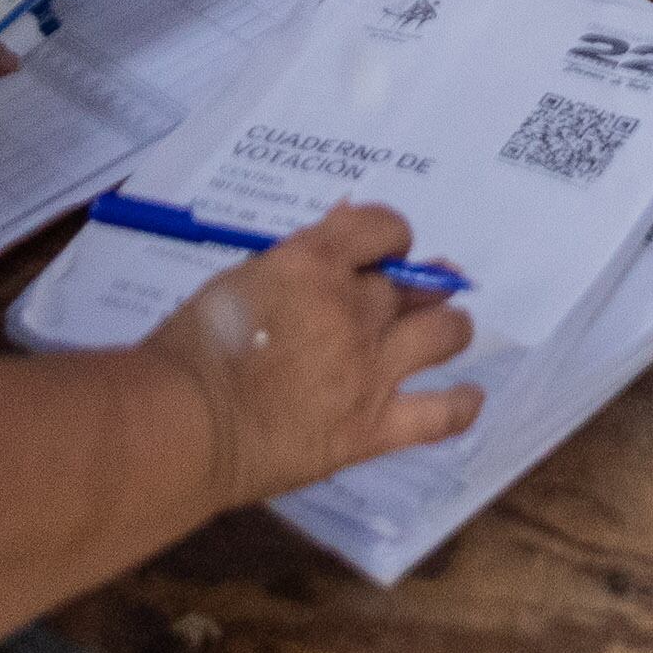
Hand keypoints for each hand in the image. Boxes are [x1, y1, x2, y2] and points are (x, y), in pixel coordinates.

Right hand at [146, 207, 480, 509]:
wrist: (183, 425)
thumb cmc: (194, 348)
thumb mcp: (242, 279)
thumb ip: (299, 256)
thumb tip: (343, 224)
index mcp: (316, 263)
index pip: (384, 228)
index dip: (389, 237)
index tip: (381, 253)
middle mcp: (354, 310)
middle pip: (413, 284)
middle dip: (415, 286)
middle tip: (410, 297)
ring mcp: (370, 370)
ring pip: (445, 333)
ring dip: (448, 327)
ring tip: (444, 332)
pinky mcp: (371, 428)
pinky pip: (440, 414)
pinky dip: (462, 404)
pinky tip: (470, 396)